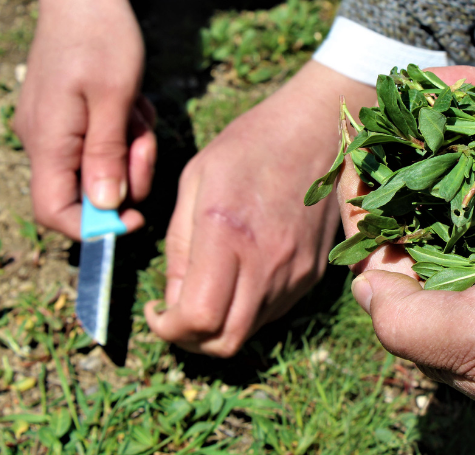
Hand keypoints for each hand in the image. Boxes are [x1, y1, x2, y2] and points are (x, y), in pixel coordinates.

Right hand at [13, 0, 155, 237]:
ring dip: (131, 149)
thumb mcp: (114, 98)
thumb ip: (107, 155)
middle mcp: (45, 140)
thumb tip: (105, 207)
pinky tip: (132, 103)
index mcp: (49, 140)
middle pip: (88, 190)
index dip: (92, 227)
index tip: (135, 219)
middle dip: (127, 174)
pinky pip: (103, 143)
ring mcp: (57, 129)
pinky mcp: (71, 118)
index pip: (54, 211)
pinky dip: (125, 132)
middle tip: (145, 139)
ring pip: (103, 166)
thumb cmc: (101, 38)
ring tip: (138, 111)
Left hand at [144, 61, 376, 356]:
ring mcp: (295, 273)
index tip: (157, 311)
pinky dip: (247, 309)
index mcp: (227, 235)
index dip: (168, 328)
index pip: (198, 318)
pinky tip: (238, 276)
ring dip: (220, 325)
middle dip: (191, 340)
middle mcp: (267, 264)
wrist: (318, 132)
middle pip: (225, 342)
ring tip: (208, 291)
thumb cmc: (250, 146)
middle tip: (177, 316)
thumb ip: (179, 246)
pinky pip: (273, 312)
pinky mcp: (313, 273)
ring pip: (250, 331)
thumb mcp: (195, 182)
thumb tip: (173, 299)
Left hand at [335, 42, 474, 452]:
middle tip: (394, 117)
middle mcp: (463, 289)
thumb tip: (362, 283)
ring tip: (431, 108)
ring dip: (442, 157)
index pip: (379, 255)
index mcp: (437, 315)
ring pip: (455, 201)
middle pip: (414, 222)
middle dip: (400, 171)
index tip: (358, 151)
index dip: (363, 205)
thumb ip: (408, 319)